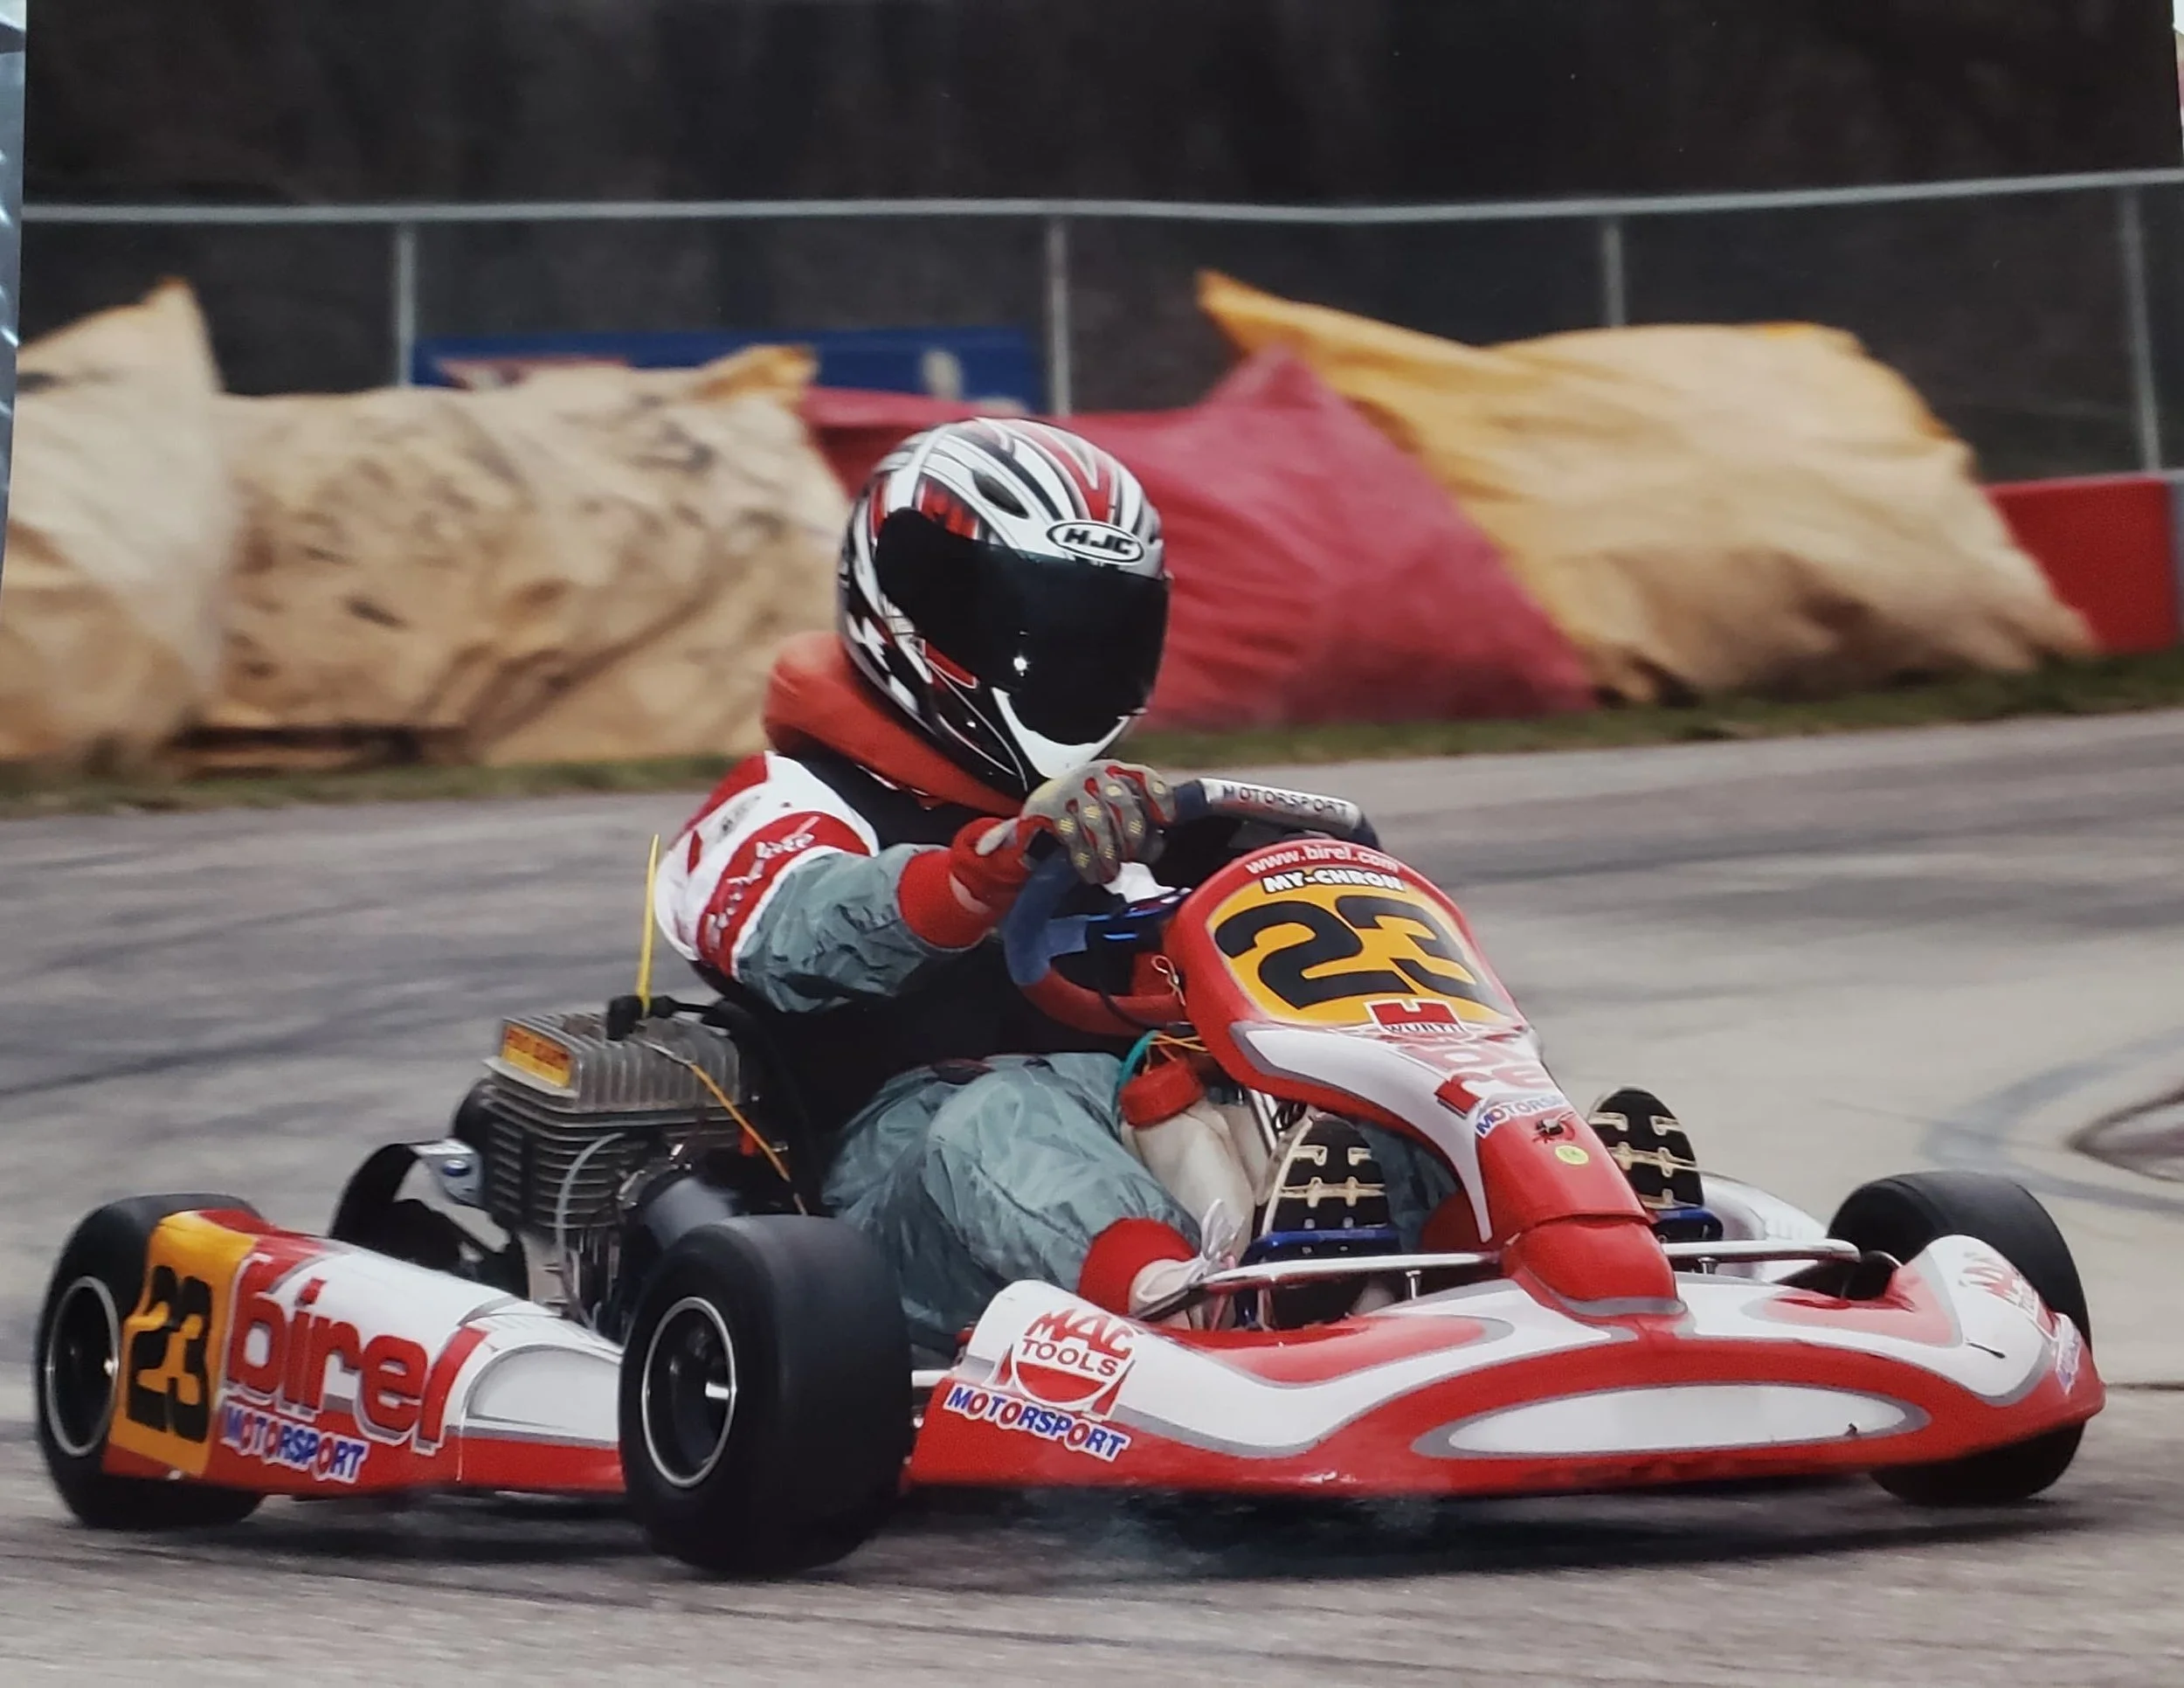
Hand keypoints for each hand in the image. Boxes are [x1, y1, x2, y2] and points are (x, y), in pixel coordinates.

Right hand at [1011, 760, 1177, 884]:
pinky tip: (1091, 874)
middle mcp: (1097, 776)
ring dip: (1107, 849)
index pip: (1144, 776)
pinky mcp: (1052, 807)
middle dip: (1131, 833)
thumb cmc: (1089, 813)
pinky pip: (1072, 834)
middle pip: (1122, 800)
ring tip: (1111, 872)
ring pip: (1097, 819)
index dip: (1159, 797)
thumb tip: (1156, 848)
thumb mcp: (1114, 812)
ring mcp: (1073, 789)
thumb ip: (1140, 827)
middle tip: (1132, 857)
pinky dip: (1085, 858)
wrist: (1040, 806)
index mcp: (1118, 773)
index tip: (1166, 821)